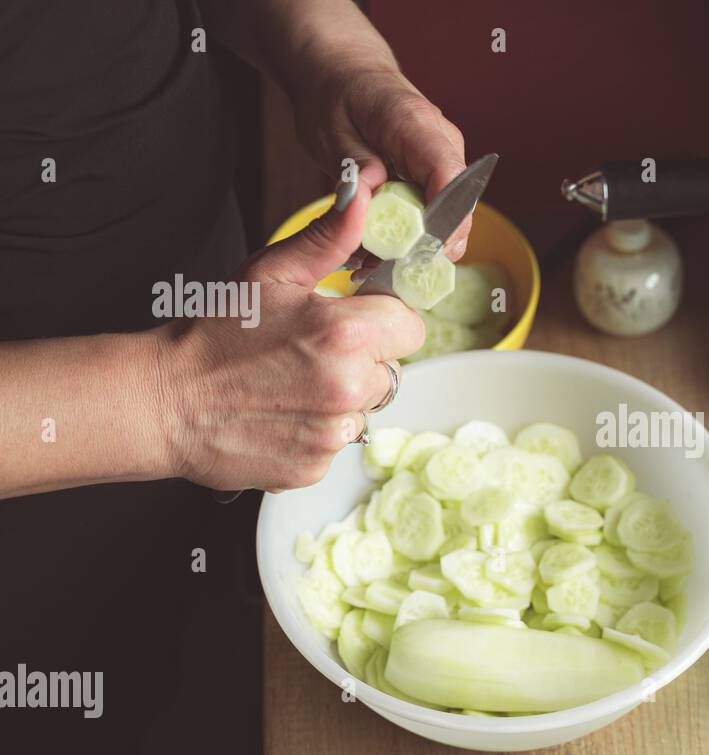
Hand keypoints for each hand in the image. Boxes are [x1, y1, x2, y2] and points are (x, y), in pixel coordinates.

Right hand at [156, 185, 425, 490]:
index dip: (383, 320)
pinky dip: (317, 431)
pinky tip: (281, 415)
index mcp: (344, 335)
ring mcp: (333, 433)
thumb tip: (363, 199)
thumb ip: (328, 239)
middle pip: (390, 370)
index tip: (354, 320)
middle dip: (362, 360)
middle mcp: (347, 388)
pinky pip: (338, 441)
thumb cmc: (213, 334)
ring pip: (366, 409)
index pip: (410, 327)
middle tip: (310, 353)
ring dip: (341, 398)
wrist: (163, 401)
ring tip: (291, 385)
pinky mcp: (316, 466)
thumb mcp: (270, 274)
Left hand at [293, 63, 471, 259]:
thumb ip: (354, 165)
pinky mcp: (437, 174)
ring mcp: (444, 158)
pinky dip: (412, 235)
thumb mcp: (330, 130)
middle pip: (458, 207)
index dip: (442, 222)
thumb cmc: (334, 96)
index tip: (418, 252)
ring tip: (374, 265)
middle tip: (387, 272)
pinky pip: (435, 212)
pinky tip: (379, 251)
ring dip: (418, 246)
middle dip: (430, 246)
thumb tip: (371, 197)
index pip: (450, 177)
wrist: (343, 73)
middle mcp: (441, 141)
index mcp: (416, 124)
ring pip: (450, 217)